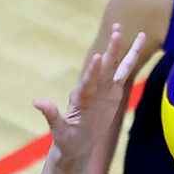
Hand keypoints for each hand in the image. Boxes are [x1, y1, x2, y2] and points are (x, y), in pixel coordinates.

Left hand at [41, 23, 145, 169]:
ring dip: (119, 49)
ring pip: (114, 66)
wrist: (78, 143)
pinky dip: (129, 59)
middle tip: (116, 31)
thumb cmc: (66, 139)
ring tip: (124, 30)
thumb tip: (36, 102)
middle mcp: (92, 88)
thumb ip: (51, 115)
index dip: (92, 71)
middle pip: (103, 67)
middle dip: (110, 50)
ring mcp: (103, 89)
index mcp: (81, 96)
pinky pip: (123, 73)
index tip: (97, 57)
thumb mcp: (58, 129)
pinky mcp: (113, 92)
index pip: (88, 81)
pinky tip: (137, 44)